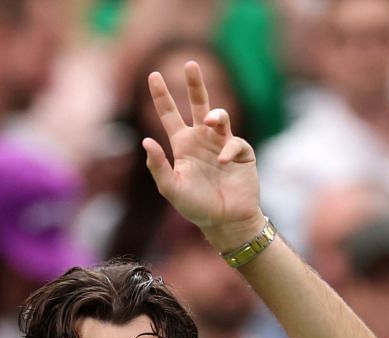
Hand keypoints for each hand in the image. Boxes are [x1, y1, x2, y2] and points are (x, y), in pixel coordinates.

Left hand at [142, 61, 264, 249]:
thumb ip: (158, 166)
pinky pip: (235, 143)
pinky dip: (229, 150)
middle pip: (198, 104)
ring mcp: (223, 144)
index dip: (162, 95)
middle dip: (194, 84)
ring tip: (211, 122)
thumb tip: (146, 141)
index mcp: (183, 144)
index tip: (153, 75)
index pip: (170, 114)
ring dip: (216, 115)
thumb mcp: (171, 188)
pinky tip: (224, 164)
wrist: (226, 222)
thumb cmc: (196, 207)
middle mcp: (202, 139)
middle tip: (190, 64)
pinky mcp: (242, 153)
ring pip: (220, 116)